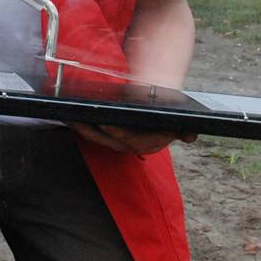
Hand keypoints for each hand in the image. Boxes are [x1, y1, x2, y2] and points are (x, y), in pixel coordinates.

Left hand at [67, 122, 196, 155]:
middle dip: (91, 131)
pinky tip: (69, 116)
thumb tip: (191, 136)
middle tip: (77, 119)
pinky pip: (93, 133)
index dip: (116, 133)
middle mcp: (132, 146)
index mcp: (148, 143)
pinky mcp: (109, 137)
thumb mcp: (178, 123)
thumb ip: (183, 130)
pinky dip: (82, 126)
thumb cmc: (168, 115)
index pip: (130, 140)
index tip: (104, 123)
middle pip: (108, 140)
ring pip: (97, 138)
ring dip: (82, 128)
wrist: (163, 116)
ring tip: (68, 116)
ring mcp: (119, 142)